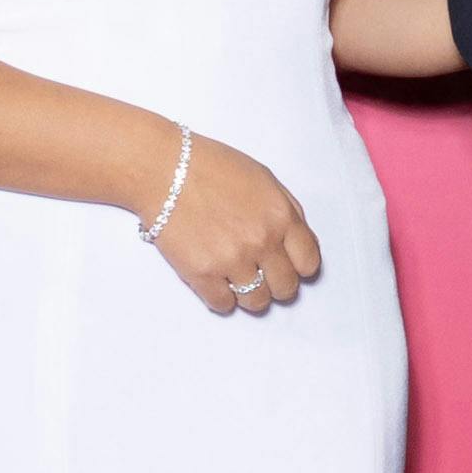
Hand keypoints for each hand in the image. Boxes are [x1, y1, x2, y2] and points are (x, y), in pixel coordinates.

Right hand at [151, 129, 322, 321]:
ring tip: (239, 282)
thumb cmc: (211, 167)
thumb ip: (287, 210)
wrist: (163, 170)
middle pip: (286, 288)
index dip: (300, 268)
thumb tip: (297, 241)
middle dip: (277, 285)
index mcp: (281, 217)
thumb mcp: (264, 179)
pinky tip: (216, 284)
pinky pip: (223, 305)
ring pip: (257, 302)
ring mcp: (231, 260)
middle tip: (264, 277)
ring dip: (251, 296)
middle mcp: (261, 242)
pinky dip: (222, 299)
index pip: (309, 263)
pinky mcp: (201, 273)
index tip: (290, 268)